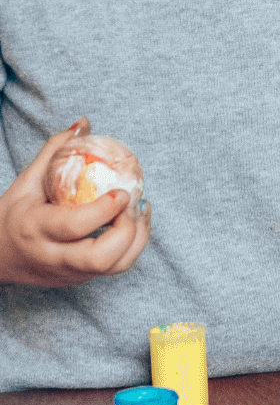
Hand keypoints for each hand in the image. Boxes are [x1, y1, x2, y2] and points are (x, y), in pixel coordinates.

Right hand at [0, 119, 151, 286]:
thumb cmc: (11, 216)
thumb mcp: (25, 183)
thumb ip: (54, 152)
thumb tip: (83, 123)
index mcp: (35, 229)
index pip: (74, 225)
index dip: (105, 209)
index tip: (123, 191)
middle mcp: (52, 256)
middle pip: (99, 258)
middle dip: (127, 230)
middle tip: (134, 203)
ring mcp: (69, 273)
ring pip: (115, 267)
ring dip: (138, 238)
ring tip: (141, 210)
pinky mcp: (81, 281)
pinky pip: (116, 268)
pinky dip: (134, 245)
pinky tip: (137, 222)